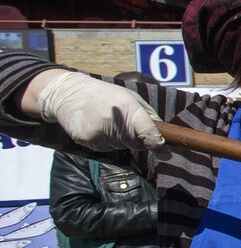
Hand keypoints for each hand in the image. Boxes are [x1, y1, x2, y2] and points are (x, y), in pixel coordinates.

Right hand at [31, 71, 163, 151]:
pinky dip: (105, 141)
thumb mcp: (130, 97)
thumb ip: (147, 115)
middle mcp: (114, 120)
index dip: (158, 145)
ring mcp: (99, 131)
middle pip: (136, 144)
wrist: (68, 93)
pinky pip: (105, 149)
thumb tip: (161, 135)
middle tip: (123, 124)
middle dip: (136, 139)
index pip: (148, 132)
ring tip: (106, 122)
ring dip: (119, 140)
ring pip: (120, 147)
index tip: (165, 154)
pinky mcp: (86, 139)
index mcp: (128, 107)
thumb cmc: (105, 95)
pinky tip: (96, 127)